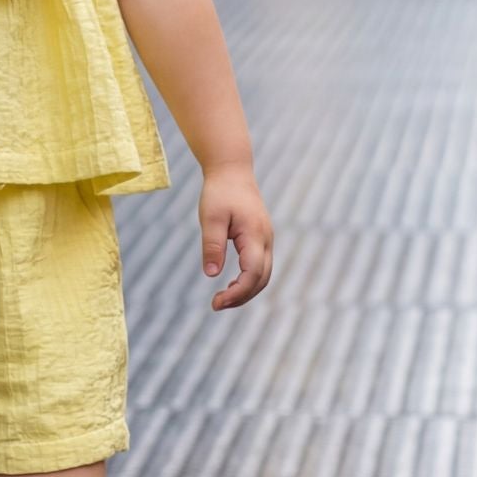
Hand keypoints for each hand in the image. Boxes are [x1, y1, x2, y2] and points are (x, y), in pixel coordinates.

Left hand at [199, 165, 272, 309]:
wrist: (232, 171)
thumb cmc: (219, 192)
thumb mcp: (210, 218)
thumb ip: (212, 246)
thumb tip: (211, 275)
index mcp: (255, 235)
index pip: (252, 273)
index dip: (237, 292)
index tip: (216, 302)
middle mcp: (266, 239)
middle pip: (262, 279)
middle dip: (241, 297)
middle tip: (216, 305)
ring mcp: (266, 239)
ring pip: (263, 275)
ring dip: (246, 291)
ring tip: (222, 299)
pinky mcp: (261, 239)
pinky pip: (260, 267)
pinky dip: (248, 281)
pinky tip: (231, 286)